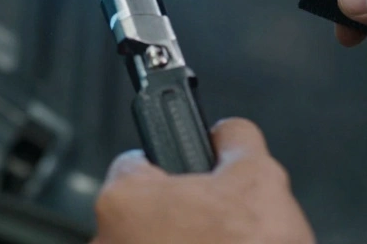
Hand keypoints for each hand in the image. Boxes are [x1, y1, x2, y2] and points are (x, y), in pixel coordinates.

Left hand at [92, 119, 314, 243]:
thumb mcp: (260, 177)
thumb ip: (235, 139)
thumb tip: (227, 133)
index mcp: (123, 200)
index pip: (137, 162)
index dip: (176, 168)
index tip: (196, 179)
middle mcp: (107, 242)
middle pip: (146, 211)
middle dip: (183, 214)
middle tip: (219, 223)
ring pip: (152, 243)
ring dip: (183, 243)